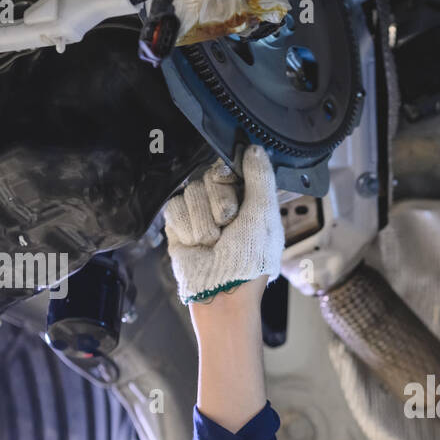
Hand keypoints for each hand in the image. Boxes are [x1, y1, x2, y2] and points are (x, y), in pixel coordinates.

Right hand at [164, 145, 283, 304]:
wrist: (222, 291)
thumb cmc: (251, 260)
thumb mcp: (264, 216)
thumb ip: (260, 180)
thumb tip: (255, 148)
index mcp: (248, 199)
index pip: (229, 167)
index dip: (229, 179)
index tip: (237, 200)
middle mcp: (223, 202)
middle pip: (209, 177)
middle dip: (220, 206)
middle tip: (228, 230)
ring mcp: (199, 212)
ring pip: (192, 191)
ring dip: (204, 223)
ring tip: (214, 243)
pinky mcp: (178, 224)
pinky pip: (175, 207)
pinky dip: (187, 229)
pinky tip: (197, 245)